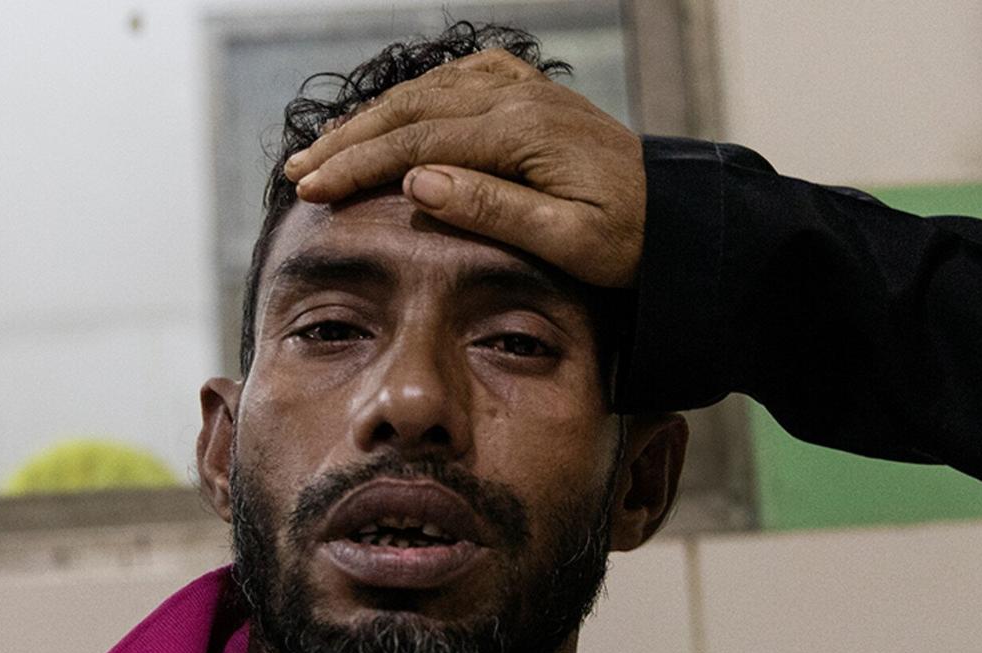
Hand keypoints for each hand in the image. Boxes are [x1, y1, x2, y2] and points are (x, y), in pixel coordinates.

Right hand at [283, 49, 645, 287]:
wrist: (684, 218)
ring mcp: (526, 93)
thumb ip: (493, 209)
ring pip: (428, 92)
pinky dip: (415, 98)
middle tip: (297, 173)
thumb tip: (416, 180)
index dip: (358, 165)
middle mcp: (519, 100)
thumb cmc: (632, 241)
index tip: (311, 190)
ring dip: (373, 119)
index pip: (418, 143)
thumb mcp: (569, 241)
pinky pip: (460, 82)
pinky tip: (393, 116)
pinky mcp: (534, 98)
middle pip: (412, 111)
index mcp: (522, 134)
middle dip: (349, 140)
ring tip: (325, 150)